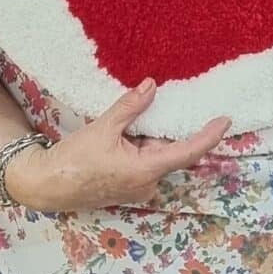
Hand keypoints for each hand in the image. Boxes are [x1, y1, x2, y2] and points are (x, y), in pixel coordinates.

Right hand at [3, 80, 230, 211]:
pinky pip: (144, 163)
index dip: (209, 136)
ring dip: (149, 138)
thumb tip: (152, 85)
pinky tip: (126, 135)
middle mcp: (147, 184)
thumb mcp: (102, 128)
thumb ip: (130, 107)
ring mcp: (138, 188)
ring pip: (156, 156)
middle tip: (161, 106)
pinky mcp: (128, 187)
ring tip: (132, 122)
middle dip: (165, 129)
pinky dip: (141, 146)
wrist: (47, 186)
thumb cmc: (73, 160)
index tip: (226, 120)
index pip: (188, 152)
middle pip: (170, 151)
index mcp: (145, 171)